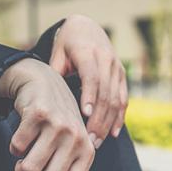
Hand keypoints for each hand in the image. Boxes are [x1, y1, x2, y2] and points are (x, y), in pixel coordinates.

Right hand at [0, 58, 94, 170]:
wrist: (44, 83)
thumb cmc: (57, 124)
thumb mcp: (68, 150)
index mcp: (87, 153)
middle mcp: (76, 140)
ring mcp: (58, 127)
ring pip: (29, 169)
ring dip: (21, 170)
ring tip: (24, 162)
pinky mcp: (38, 115)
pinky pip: (17, 148)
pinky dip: (14, 149)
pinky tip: (22, 140)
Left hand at [49, 14, 128, 148]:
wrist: (87, 28)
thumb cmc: (67, 45)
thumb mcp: (57, 54)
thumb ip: (55, 75)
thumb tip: (48, 101)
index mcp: (88, 51)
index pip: (91, 76)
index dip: (90, 96)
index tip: (85, 115)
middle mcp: (106, 60)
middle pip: (105, 93)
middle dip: (98, 119)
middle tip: (88, 140)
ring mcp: (117, 69)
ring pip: (116, 100)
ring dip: (107, 123)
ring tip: (96, 142)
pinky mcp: (122, 77)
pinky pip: (123, 101)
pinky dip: (119, 119)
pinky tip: (113, 134)